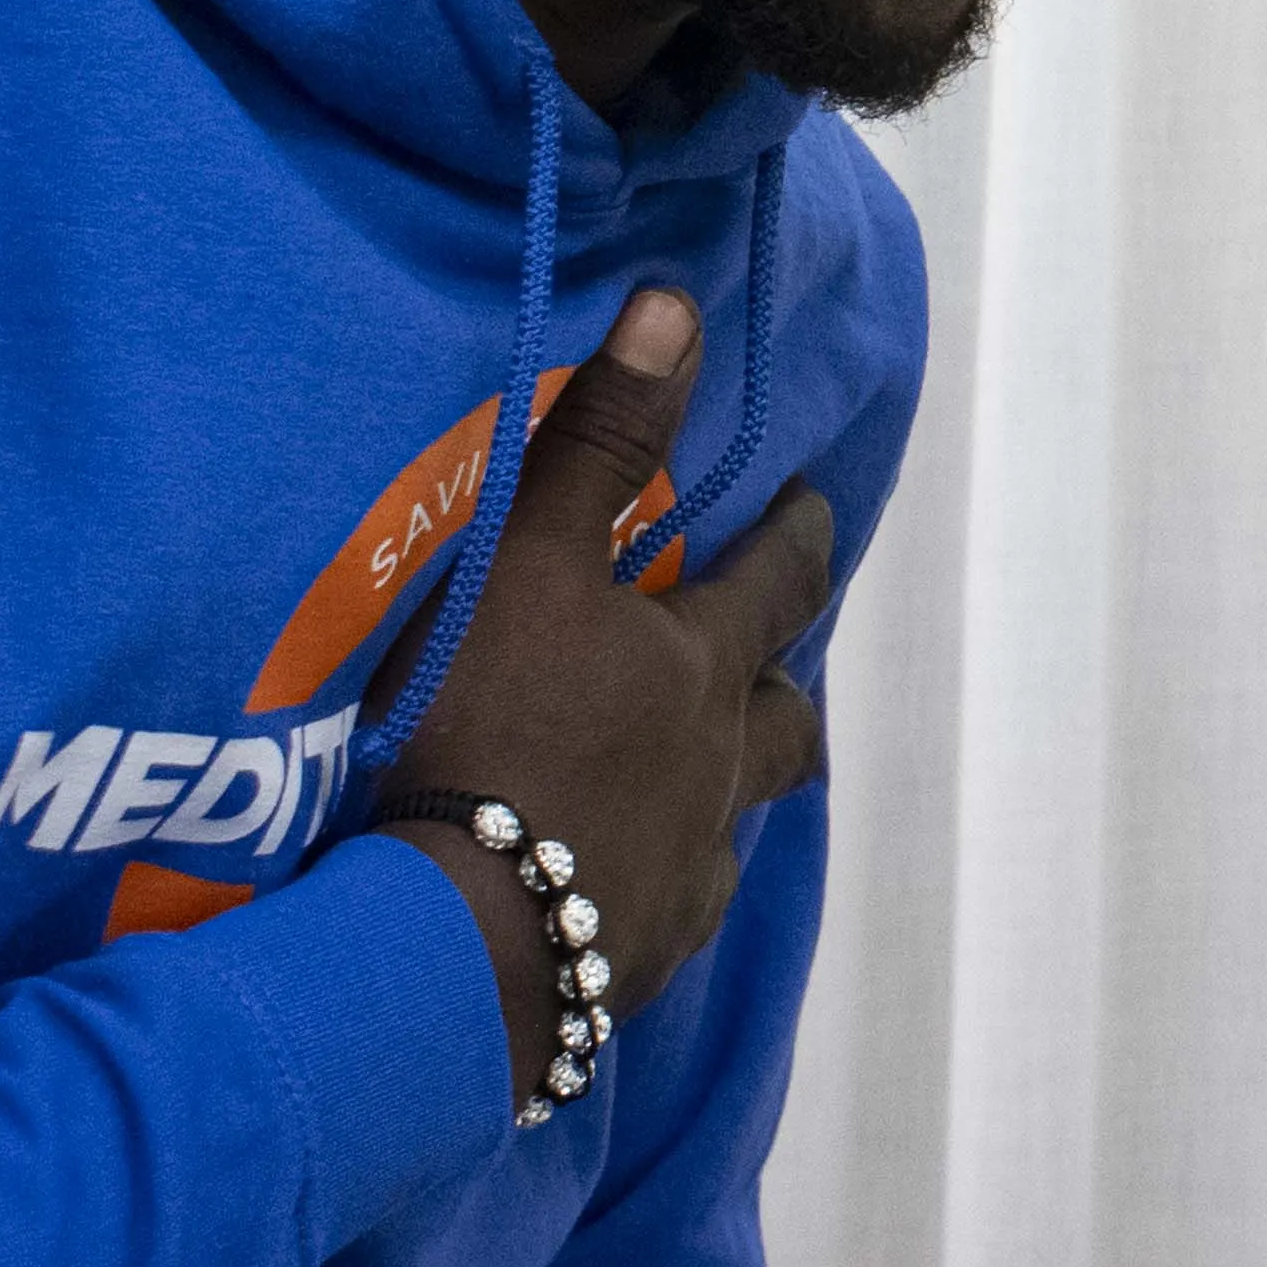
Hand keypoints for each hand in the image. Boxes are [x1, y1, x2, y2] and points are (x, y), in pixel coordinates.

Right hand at [376, 287, 837, 1111]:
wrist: (457, 937)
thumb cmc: (486, 729)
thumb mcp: (527, 564)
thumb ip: (598, 441)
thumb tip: (675, 305)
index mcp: (699, 670)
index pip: (778, 584)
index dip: (796, 537)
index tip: (810, 508)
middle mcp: (717, 772)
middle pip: (787, 721)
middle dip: (786, 676)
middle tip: (774, 654)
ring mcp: (685, 875)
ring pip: (736, 820)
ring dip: (727, 787)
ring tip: (696, 778)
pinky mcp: (637, 961)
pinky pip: (673, 911)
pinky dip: (659, 884)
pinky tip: (621, 888)